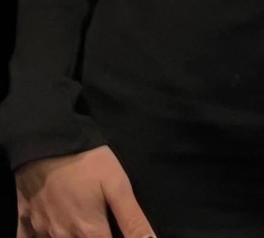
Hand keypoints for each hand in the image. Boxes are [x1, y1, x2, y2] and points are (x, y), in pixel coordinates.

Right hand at [15, 145, 156, 237]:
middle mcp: (64, 236)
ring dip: (71, 234)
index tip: (111, 228)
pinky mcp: (28, 219)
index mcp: (89, 231)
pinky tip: (54, 224)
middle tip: (97, 221)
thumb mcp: (116, 183)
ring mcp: (43, 230)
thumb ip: (132, 219)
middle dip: (92, 235)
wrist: (46, 139)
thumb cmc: (86, 161)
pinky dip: (42, 235)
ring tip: (81, 219)